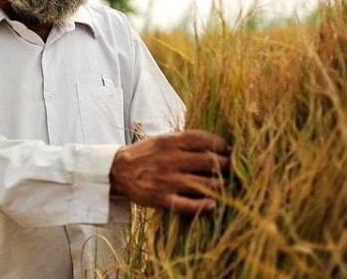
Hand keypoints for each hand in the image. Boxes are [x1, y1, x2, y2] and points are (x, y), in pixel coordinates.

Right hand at [109, 129, 229, 213]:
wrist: (118, 171)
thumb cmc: (145, 154)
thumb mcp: (162, 139)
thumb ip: (185, 140)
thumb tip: (215, 144)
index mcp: (171, 142)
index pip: (206, 140)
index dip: (222, 146)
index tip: (227, 151)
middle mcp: (171, 159)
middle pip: (211, 162)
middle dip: (226, 166)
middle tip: (228, 169)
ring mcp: (167, 180)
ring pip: (205, 184)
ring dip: (220, 185)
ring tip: (223, 185)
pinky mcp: (162, 199)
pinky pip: (188, 205)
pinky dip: (203, 206)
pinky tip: (212, 204)